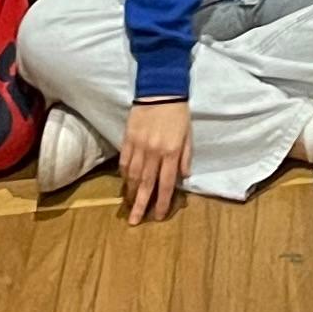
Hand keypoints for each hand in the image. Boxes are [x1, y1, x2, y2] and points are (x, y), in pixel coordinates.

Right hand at [121, 99, 191, 222]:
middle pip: (147, 184)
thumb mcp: (188, 134)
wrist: (161, 90)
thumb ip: (185, 156)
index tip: (157, 216)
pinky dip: (124, 174)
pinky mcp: (128, 139)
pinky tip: (125, 183)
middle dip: (141, 205)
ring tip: (129, 205)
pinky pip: (124, 161)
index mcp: (171, 152)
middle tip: (134, 222)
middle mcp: (154, 152)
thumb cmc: (178, 112)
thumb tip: (183, 177)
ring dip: (131, 192)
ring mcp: (139, 146)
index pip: (166, 183)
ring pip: (133, 175)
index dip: (161, 202)